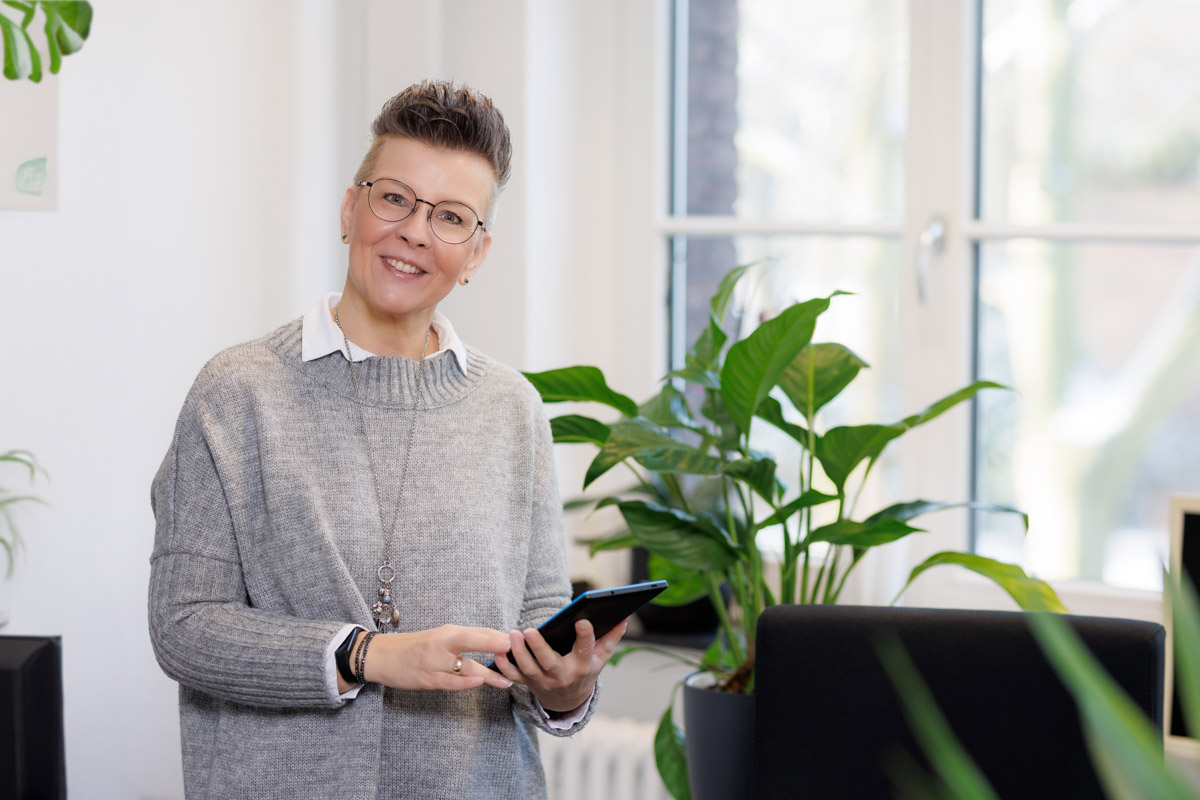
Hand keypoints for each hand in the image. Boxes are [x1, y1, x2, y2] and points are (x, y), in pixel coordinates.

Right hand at [356, 625, 513, 691]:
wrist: (383, 657)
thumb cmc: (418, 647)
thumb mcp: (441, 638)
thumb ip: (467, 640)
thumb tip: (498, 640)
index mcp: (446, 632)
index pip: (476, 631)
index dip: (496, 635)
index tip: (517, 637)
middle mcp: (440, 644)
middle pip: (470, 640)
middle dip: (493, 644)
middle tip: (514, 649)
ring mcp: (433, 663)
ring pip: (463, 666)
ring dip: (487, 673)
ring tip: (507, 679)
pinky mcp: (427, 680)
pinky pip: (449, 682)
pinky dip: (465, 682)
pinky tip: (479, 682)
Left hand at [493, 617, 628, 713]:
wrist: (568, 699)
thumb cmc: (585, 670)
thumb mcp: (600, 657)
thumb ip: (612, 636)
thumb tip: (625, 616)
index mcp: (582, 666)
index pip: (585, 649)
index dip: (585, 636)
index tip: (582, 621)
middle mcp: (562, 676)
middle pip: (549, 663)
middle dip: (539, 647)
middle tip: (529, 630)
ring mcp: (543, 682)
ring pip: (528, 669)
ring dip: (519, 653)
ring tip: (513, 634)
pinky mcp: (528, 683)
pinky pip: (513, 677)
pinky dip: (503, 667)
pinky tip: (497, 652)